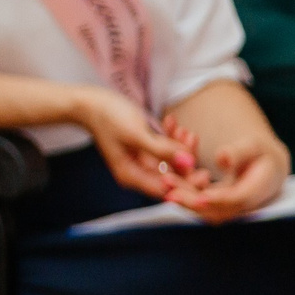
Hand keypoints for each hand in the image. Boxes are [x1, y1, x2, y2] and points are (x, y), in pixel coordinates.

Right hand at [71, 87, 197, 200]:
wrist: (89, 103)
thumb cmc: (108, 118)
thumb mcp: (136, 134)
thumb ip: (163, 150)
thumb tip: (190, 163)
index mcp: (131, 176)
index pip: (167, 190)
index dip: (188, 185)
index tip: (205, 172)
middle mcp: (137, 173)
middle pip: (172, 176)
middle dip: (185, 160)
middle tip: (192, 139)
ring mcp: (141, 161)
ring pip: (171, 161)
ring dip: (180, 146)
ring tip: (181, 128)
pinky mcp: (144, 149)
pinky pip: (165, 149)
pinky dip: (171, 138)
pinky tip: (172, 122)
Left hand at [162, 110, 287, 221]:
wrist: (262, 166)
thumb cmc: (260, 153)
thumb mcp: (254, 147)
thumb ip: (239, 152)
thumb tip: (222, 158)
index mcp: (258, 191)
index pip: (237, 200)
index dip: (219, 199)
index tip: (201, 197)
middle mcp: (241, 205)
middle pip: (215, 209)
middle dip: (191, 198)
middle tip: (170, 183)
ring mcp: (225, 207)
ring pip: (202, 207)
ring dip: (183, 195)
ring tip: (166, 179)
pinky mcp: (212, 205)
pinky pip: (196, 200)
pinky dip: (182, 189)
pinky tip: (167, 176)